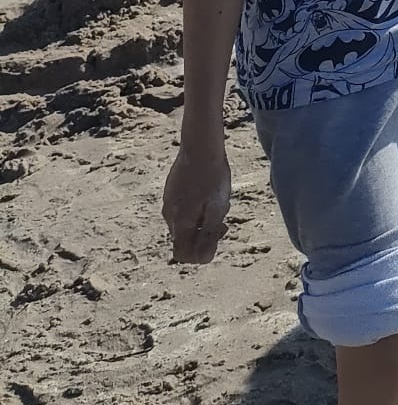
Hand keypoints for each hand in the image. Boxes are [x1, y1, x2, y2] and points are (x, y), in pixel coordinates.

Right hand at [163, 139, 231, 264]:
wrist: (200, 146)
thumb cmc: (212, 178)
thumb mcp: (217, 208)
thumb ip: (209, 235)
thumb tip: (202, 259)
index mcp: (179, 223)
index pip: (183, 255)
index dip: (200, 254)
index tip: (217, 236)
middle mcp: (169, 216)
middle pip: (185, 239)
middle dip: (205, 234)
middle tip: (223, 218)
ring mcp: (168, 202)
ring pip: (185, 222)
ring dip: (202, 219)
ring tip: (218, 199)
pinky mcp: (170, 190)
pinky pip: (183, 208)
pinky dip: (196, 206)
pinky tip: (210, 190)